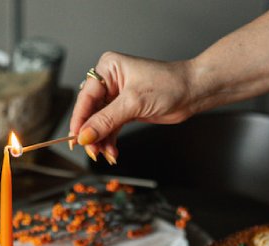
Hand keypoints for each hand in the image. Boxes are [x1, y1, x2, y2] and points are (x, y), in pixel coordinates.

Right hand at [70, 51, 193, 162]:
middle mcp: (110, 81)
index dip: (80, 120)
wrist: (192, 92)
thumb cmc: (169, 84)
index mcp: (109, 68)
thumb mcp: (133, 103)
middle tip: (92, 151)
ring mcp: (117, 97)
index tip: (76, 139)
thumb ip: (107, 120)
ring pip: (100, 123)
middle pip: (91, 112)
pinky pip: (110, 128)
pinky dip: (110, 141)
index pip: (86, 97)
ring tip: (105, 154)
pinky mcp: (125, 110)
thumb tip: (85, 135)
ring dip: (101, 141)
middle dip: (91, 133)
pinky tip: (111, 151)